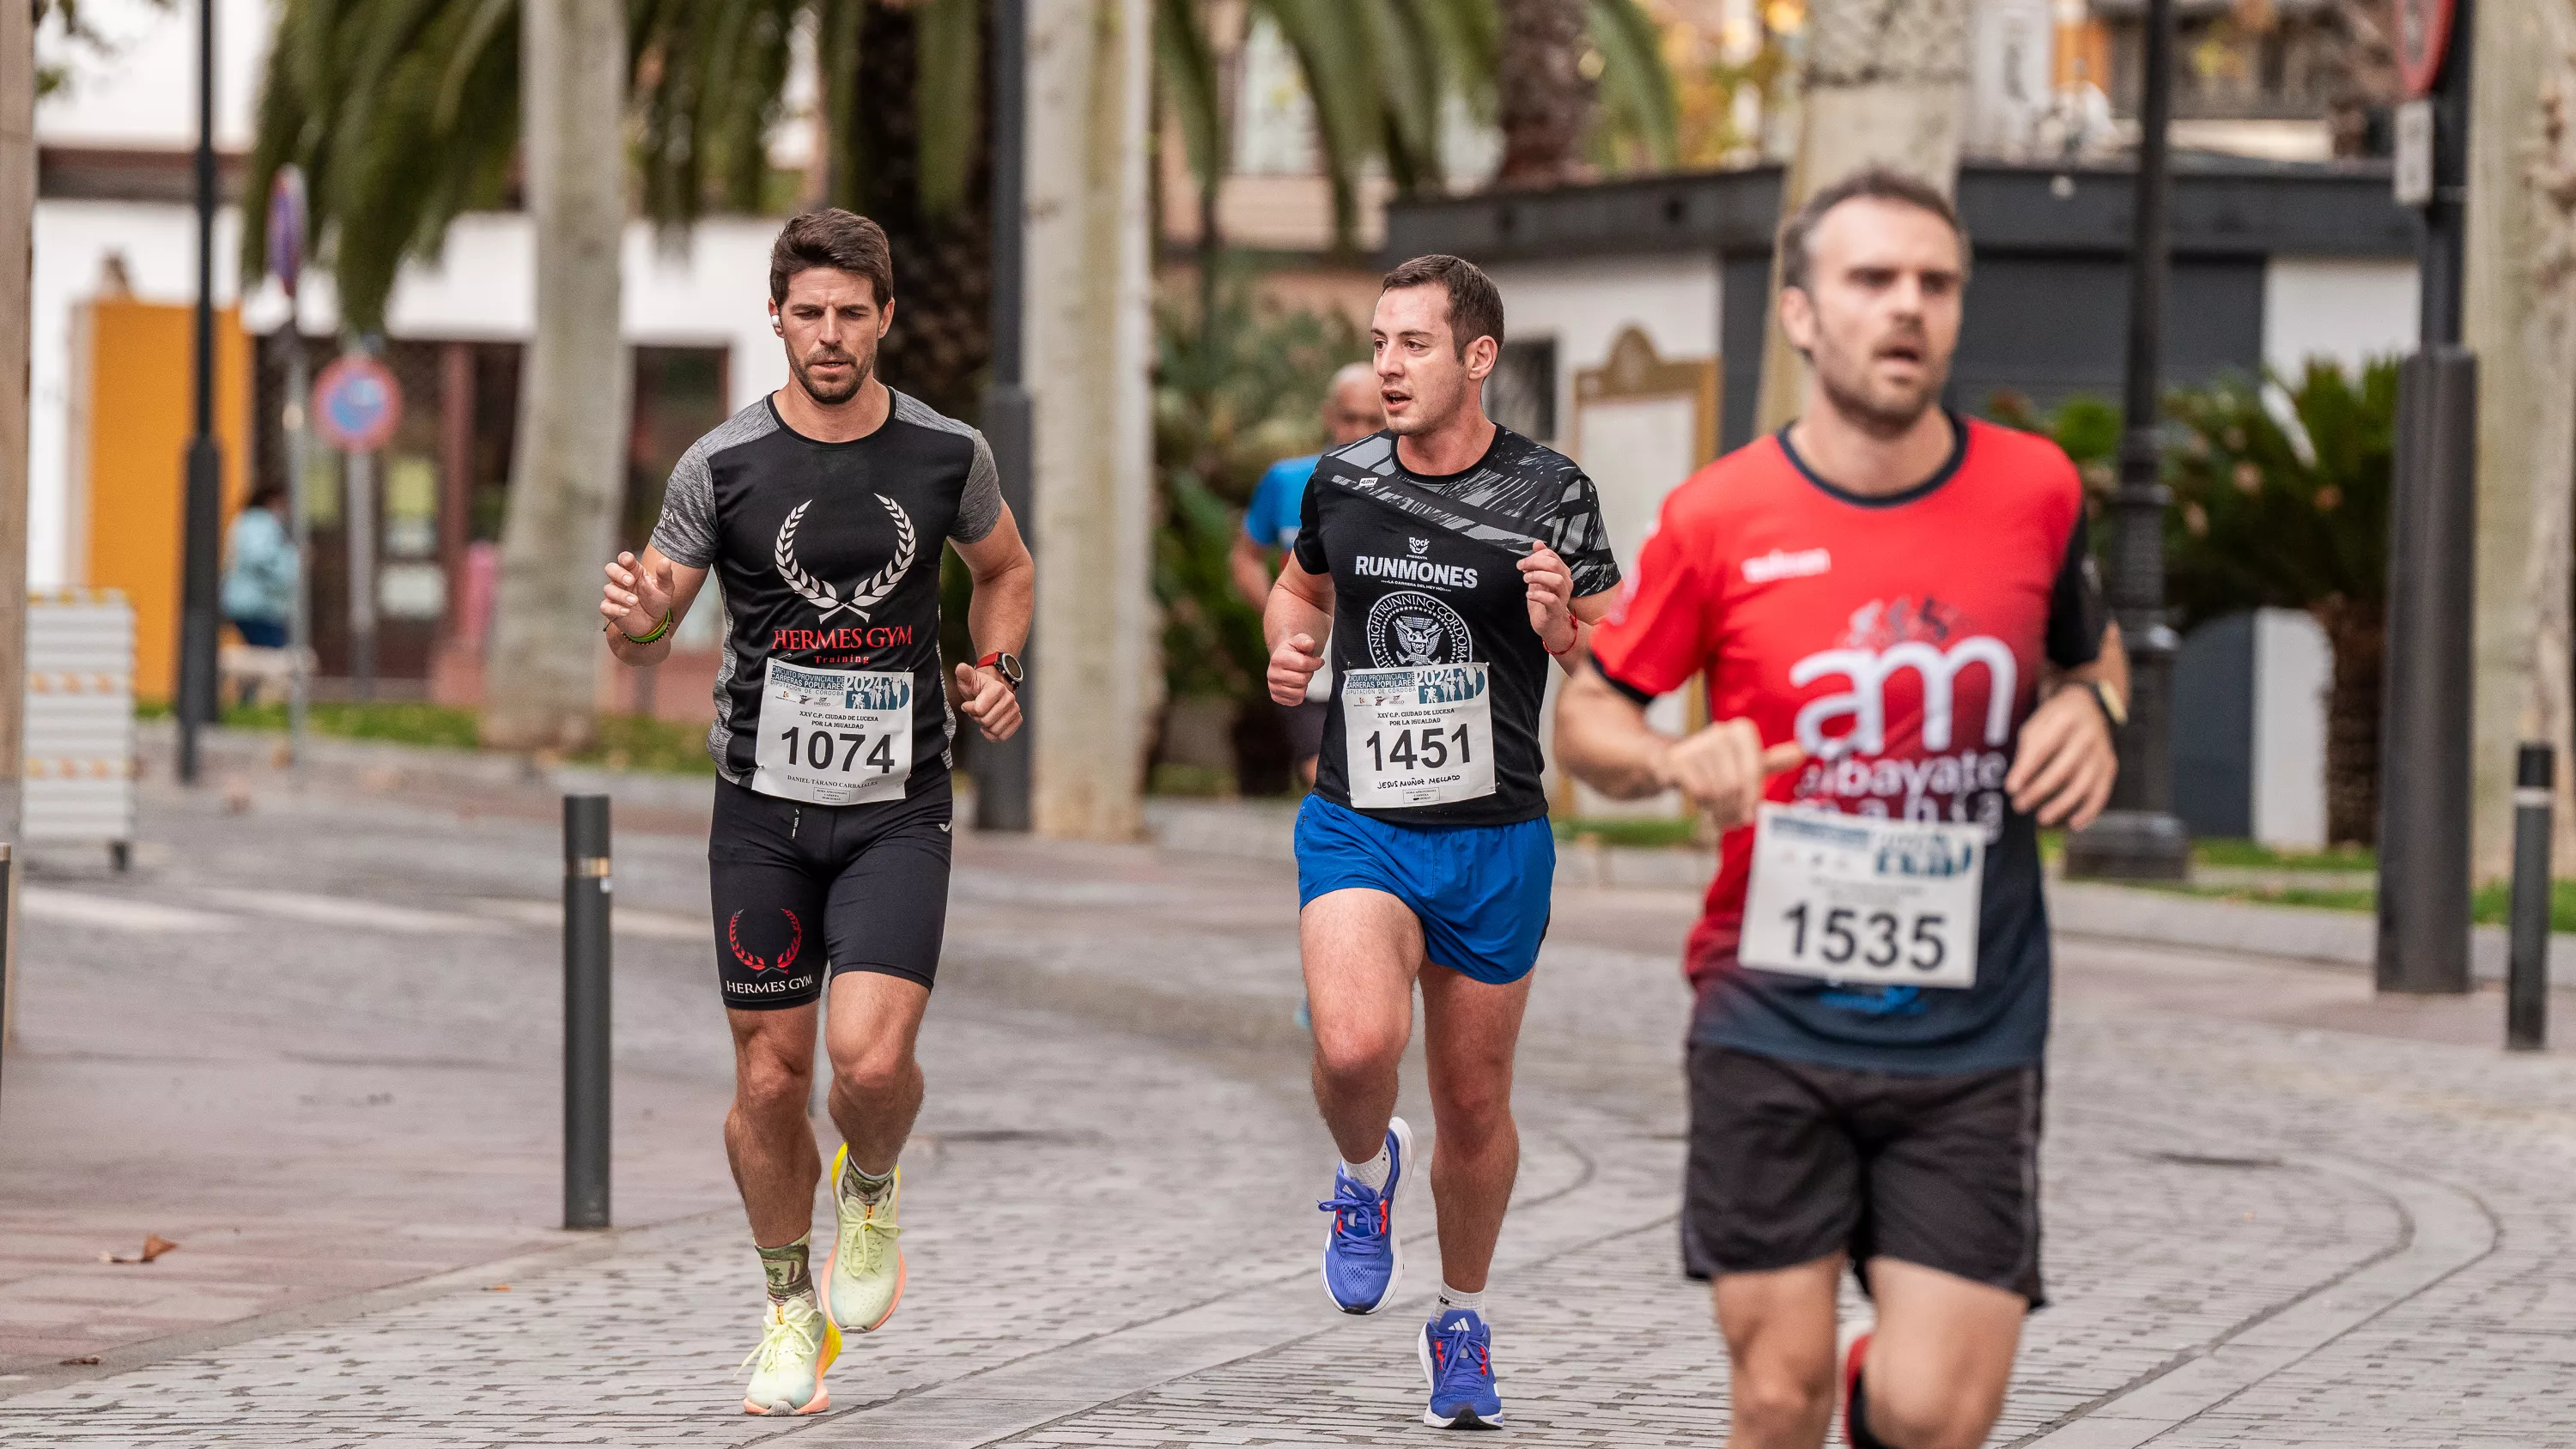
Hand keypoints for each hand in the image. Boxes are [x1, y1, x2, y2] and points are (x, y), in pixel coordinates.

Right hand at [600, 551, 673, 637]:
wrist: (654, 623)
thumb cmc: (656, 602)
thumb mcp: (665, 588)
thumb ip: (665, 575)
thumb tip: (665, 561)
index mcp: (634, 572)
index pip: (625, 559)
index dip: (624, 558)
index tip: (629, 561)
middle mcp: (622, 581)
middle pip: (610, 569)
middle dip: (618, 573)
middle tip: (630, 581)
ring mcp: (615, 594)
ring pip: (608, 589)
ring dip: (621, 595)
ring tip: (634, 601)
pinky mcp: (611, 609)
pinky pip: (605, 607)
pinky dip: (615, 609)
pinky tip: (627, 611)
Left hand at [954, 663, 1022, 741]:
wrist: (990, 691)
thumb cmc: (978, 687)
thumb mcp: (968, 679)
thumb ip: (964, 673)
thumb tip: (961, 668)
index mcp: (998, 688)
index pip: (979, 709)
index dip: (969, 709)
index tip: (968, 704)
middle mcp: (1009, 698)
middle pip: (987, 721)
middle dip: (977, 718)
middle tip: (977, 710)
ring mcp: (1014, 710)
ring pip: (995, 730)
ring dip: (986, 726)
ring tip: (984, 716)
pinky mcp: (1017, 719)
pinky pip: (1003, 736)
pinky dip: (994, 735)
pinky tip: (989, 727)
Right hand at [1268, 633, 1323, 705]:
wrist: (1282, 661)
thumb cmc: (1292, 651)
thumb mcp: (1299, 641)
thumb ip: (1305, 640)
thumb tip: (1309, 644)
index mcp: (1277, 658)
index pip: (1303, 664)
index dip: (1315, 663)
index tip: (1318, 661)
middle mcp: (1272, 674)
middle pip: (1302, 679)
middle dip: (1309, 673)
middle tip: (1306, 669)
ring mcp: (1273, 687)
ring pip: (1300, 691)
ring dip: (1304, 684)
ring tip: (1299, 675)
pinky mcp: (1276, 697)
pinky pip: (1296, 700)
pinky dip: (1300, 693)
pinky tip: (1296, 684)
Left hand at [1520, 544, 1575, 651]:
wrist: (1550, 625)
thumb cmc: (1544, 600)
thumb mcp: (1540, 578)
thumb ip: (1540, 561)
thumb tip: (1537, 543)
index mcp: (1562, 573)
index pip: (1551, 556)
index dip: (1535, 556)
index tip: (1522, 564)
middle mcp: (1566, 583)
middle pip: (1554, 565)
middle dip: (1534, 564)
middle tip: (1521, 569)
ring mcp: (1563, 596)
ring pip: (1556, 580)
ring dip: (1538, 577)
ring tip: (1526, 580)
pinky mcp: (1557, 610)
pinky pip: (1551, 599)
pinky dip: (1538, 595)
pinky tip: (1529, 595)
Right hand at [1653, 718, 1805, 830]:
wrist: (1672, 760)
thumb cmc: (1716, 765)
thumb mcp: (1745, 762)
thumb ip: (1772, 761)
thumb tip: (1802, 752)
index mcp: (1741, 731)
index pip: (1753, 773)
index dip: (1752, 798)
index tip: (1749, 814)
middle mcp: (1720, 732)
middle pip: (1736, 785)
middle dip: (1735, 808)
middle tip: (1734, 821)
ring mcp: (1697, 744)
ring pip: (1718, 791)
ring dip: (1720, 808)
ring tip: (1718, 809)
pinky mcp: (1678, 759)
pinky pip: (1700, 792)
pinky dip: (1703, 804)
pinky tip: (1702, 800)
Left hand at [2006, 685, 2116, 828]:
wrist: (2087, 706)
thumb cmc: (2053, 721)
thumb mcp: (2035, 726)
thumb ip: (2026, 753)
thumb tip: (2015, 787)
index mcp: (2065, 719)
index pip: (2043, 748)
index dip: (2026, 770)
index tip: (2011, 789)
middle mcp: (2088, 735)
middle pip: (2064, 768)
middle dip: (2040, 790)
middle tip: (2020, 805)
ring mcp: (2102, 751)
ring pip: (2084, 784)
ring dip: (2062, 805)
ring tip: (2042, 818)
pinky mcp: (2109, 765)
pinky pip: (2102, 792)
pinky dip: (2089, 811)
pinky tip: (2074, 824)